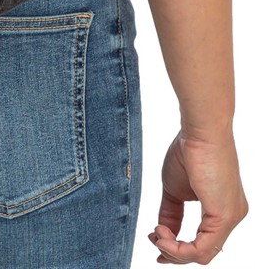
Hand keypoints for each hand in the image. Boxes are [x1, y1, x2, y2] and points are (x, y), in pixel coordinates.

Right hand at [148, 130, 248, 263]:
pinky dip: (179, 247)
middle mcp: (232, 217)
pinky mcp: (225, 217)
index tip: (156, 241)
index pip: (203, 242)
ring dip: (174, 250)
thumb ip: (171, 212)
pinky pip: (202, 248)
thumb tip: (163, 231)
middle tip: (153, 240)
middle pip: (203, 253)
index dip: (178, 249)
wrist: (200, 130)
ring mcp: (231, 218)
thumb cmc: (189, 149)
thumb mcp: (175, 189)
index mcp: (222, 210)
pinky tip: (162, 234)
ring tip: (156, 234)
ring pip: (203, 255)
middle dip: (174, 252)